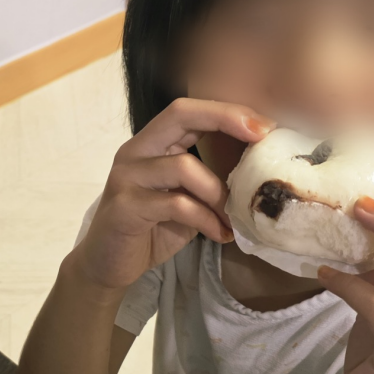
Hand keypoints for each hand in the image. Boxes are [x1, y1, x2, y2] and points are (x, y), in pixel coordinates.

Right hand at [74, 98, 273, 289]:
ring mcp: (126, 177)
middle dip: (225, 120)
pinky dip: (206, 220)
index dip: (226, 111)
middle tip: (261, 138)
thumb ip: (208, 177)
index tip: (265, 126)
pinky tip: (219, 235)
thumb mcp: (185, 196)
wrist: (108, 263)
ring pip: (184, 167)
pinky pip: (177, 205)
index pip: (186, 110)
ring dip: (219, 194)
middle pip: (179, 115)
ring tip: (234, 219)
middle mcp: (134, 151)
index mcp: (150, 143)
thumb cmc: (152, 227)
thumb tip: (260, 170)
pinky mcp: (125, 207)